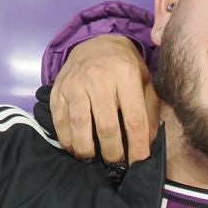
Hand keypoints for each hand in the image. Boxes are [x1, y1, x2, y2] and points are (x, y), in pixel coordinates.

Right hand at [48, 35, 158, 163]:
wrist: (96, 43)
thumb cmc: (125, 68)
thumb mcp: (145, 83)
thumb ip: (149, 112)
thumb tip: (146, 145)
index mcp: (126, 75)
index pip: (134, 120)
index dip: (137, 147)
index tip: (139, 164)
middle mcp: (99, 78)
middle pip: (106, 126)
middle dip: (112, 153)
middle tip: (116, 163)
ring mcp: (75, 83)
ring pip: (80, 124)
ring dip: (87, 149)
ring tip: (93, 159)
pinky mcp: (58, 89)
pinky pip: (60, 120)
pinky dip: (67, 139)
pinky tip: (75, 148)